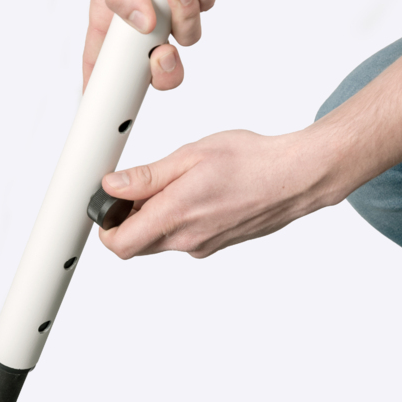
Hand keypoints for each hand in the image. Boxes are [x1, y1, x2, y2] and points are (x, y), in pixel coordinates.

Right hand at [82, 0, 229, 91]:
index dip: (102, 89)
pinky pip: (208, 5)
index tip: (104, 113)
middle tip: (163, 56)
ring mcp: (175, 6)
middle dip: (162, 72)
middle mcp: (144, 14)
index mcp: (112, 10)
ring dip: (186, 14)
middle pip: (153, 68)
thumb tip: (141, 26)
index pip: (102, 61)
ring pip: (187, 38)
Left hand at [98, 129, 335, 258]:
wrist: (296, 178)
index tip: (107, 203)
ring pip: (161, 240)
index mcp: (177, 215)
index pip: (120, 245)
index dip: (105, 226)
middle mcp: (188, 240)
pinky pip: (184, 238)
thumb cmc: (251, 161)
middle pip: (137, 244)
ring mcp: (204, 246)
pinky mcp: (216, 245)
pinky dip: (180, 219)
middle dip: (129, 219)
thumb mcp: (191, 155)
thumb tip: (111, 187)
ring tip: (179, 182)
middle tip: (142, 186)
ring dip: (157, 217)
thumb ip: (148, 177)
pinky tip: (199, 192)